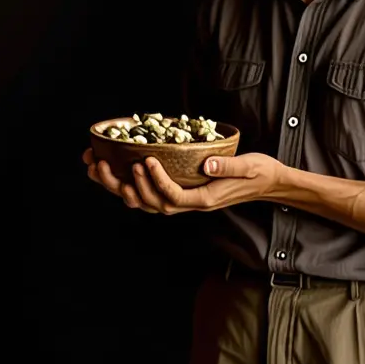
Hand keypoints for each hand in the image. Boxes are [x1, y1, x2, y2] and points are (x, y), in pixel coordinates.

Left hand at [83, 149, 283, 214]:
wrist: (267, 183)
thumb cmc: (259, 173)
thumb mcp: (249, 167)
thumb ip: (228, 167)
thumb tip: (207, 164)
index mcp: (204, 199)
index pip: (174, 196)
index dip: (156, 181)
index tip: (146, 160)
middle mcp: (190, 203)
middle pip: (150, 203)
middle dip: (123, 186)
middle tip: (104, 165)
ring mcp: (183, 199)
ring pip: (144, 202)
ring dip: (117, 187)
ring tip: (97, 167)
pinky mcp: (180, 192)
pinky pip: (148, 195)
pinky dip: (127, 185)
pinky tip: (113, 170)